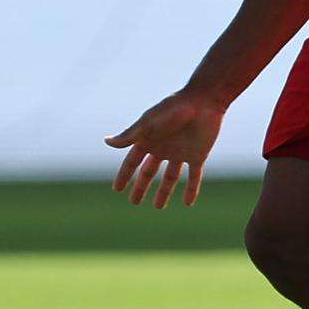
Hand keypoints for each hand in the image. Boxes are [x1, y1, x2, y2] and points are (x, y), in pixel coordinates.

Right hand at [103, 90, 224, 208]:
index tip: (117, 189)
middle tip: (134, 202)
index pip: (132, 162)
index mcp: (148, 140)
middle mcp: (163, 148)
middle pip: (149, 172)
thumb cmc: (172, 109)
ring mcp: (180, 152)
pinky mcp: (197, 155)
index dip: (124, 175)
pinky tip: (188, 203)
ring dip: (164, 191)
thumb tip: (107, 142)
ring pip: (170, 177)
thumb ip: (130, 135)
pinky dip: (191, 190)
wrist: (202, 101)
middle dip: (141, 187)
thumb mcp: (148, 123)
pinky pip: (193, 176)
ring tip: (158, 207)